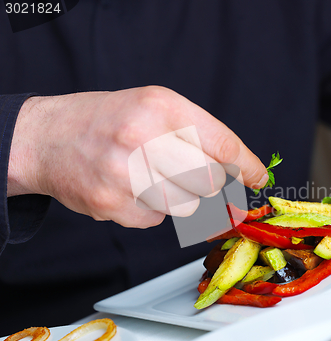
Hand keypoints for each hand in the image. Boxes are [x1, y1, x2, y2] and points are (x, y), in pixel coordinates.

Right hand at [8, 86, 267, 227]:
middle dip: (210, 184)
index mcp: (162, 108)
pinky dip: (153, 208)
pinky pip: (157, 219)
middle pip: (209, 181)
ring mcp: (125, 174)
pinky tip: (132, 189)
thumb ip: (196, 134)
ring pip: (188, 206)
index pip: (223, 145)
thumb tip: (237, 169)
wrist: (49, 138)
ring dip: (180, 197)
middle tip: (194, 175)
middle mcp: (144, 138)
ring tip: (153, 177)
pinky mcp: (112, 205)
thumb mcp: (154, 106)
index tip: (257, 177)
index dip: (247, 166)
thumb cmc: (109, 121)